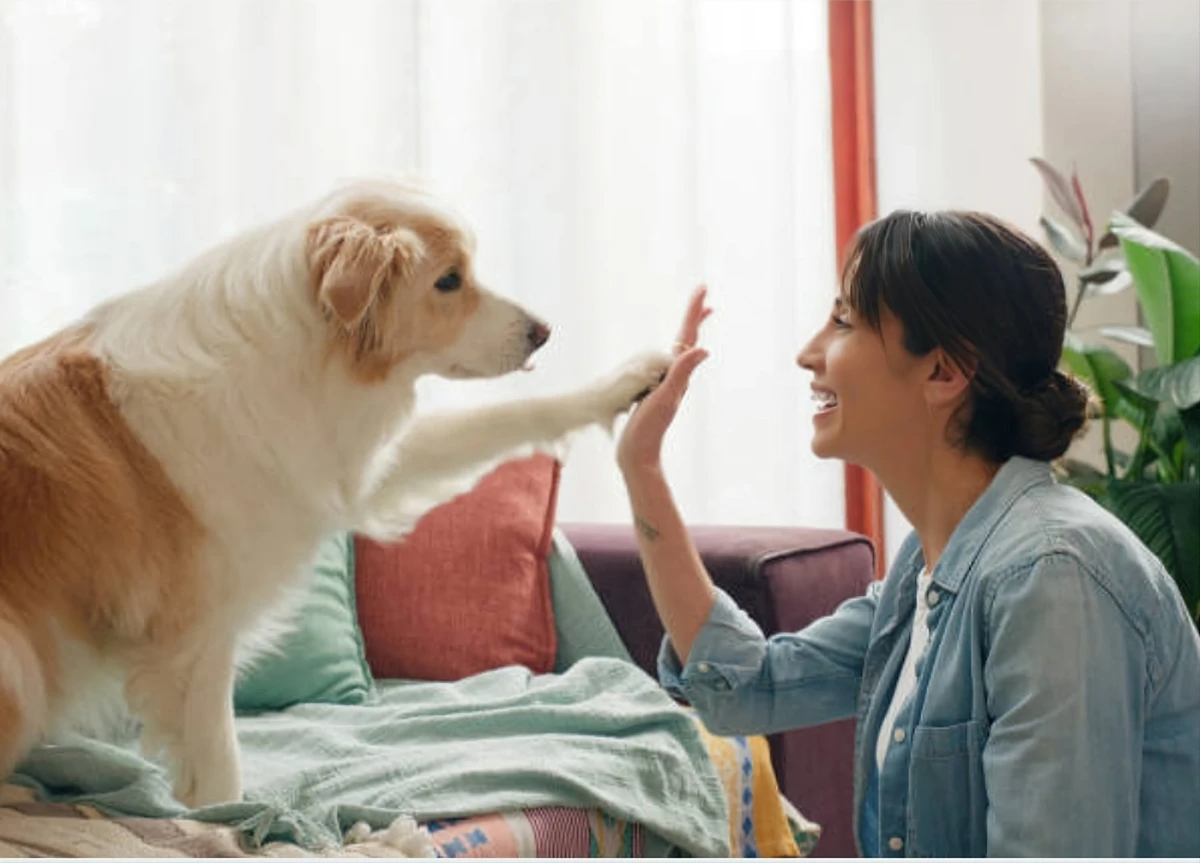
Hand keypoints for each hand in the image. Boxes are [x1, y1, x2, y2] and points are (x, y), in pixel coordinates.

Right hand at [616, 285, 711, 472]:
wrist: (638, 453)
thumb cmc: (650, 428)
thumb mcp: (666, 398)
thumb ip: (682, 374)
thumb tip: (703, 350)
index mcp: (678, 373)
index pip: (689, 336)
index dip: (694, 311)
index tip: (703, 288)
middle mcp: (675, 376)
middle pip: (688, 338)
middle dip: (695, 315)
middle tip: (703, 293)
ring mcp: (665, 384)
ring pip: (679, 350)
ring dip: (688, 331)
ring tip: (696, 316)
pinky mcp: (654, 392)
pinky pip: (666, 363)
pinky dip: (672, 350)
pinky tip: (671, 354)